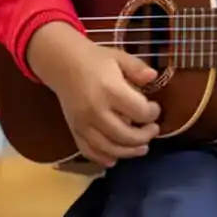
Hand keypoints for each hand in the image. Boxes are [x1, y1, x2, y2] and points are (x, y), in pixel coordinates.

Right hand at [27, 22, 161, 167]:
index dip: (153, 113)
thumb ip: (137, 68)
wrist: (61, 63)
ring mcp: (83, 123)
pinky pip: (88, 151)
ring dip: (128, 152)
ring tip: (142, 148)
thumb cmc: (94, 59)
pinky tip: (115, 158)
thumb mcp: (119, 57)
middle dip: (145, 136)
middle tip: (153, 130)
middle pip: (126, 135)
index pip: (139, 112)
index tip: (155, 108)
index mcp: (110, 90)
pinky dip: (102, 158)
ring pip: (109, 148)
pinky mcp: (73, 130)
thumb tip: (153, 77)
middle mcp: (96, 110)